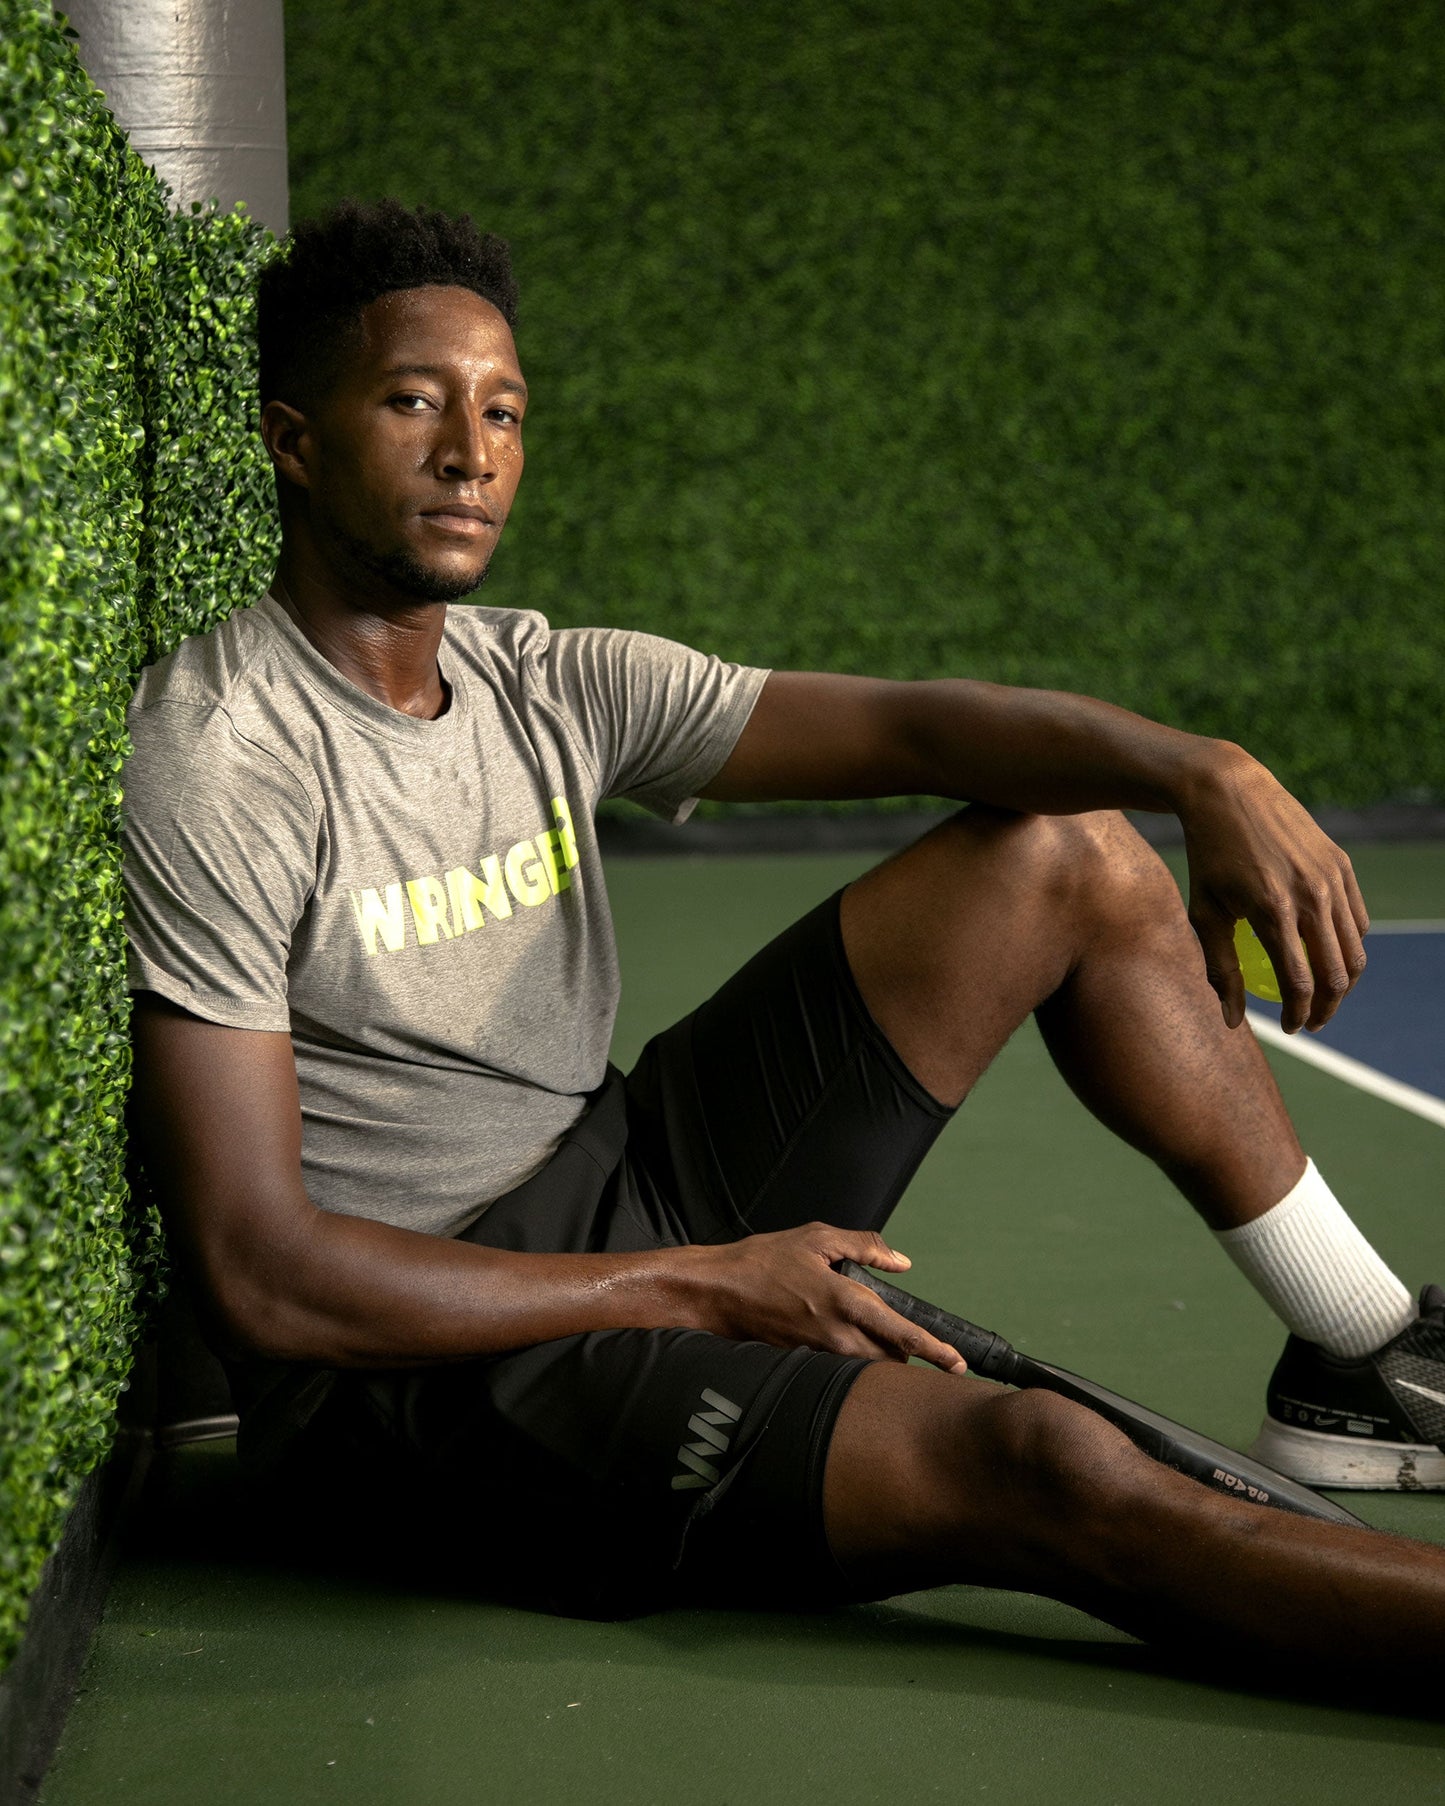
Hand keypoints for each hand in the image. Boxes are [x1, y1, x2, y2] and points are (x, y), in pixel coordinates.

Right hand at [679, 1224, 966, 1372]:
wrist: (716, 1292)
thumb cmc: (762, 1260)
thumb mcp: (816, 1238)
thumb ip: (865, 1246)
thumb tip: (901, 1262)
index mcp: (847, 1303)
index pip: (904, 1335)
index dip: (936, 1351)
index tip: (958, 1363)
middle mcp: (838, 1336)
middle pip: (891, 1359)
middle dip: (908, 1354)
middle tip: (918, 1344)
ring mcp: (820, 1355)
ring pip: (867, 1367)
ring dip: (881, 1359)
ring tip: (884, 1343)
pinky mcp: (803, 1363)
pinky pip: (841, 1369)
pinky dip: (854, 1360)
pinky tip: (846, 1343)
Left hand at [1179, 746, 1368, 1034]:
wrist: (1230, 793)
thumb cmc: (1209, 858)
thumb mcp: (1204, 913)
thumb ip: (1221, 968)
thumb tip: (1232, 1021)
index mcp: (1272, 911)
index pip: (1298, 983)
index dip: (1297, 1014)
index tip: (1289, 1028)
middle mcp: (1310, 896)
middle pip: (1335, 974)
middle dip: (1326, 1008)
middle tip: (1310, 1021)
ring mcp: (1331, 880)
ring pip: (1354, 951)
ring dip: (1342, 983)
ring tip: (1322, 996)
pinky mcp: (1342, 865)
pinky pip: (1356, 920)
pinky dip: (1348, 946)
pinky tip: (1328, 957)